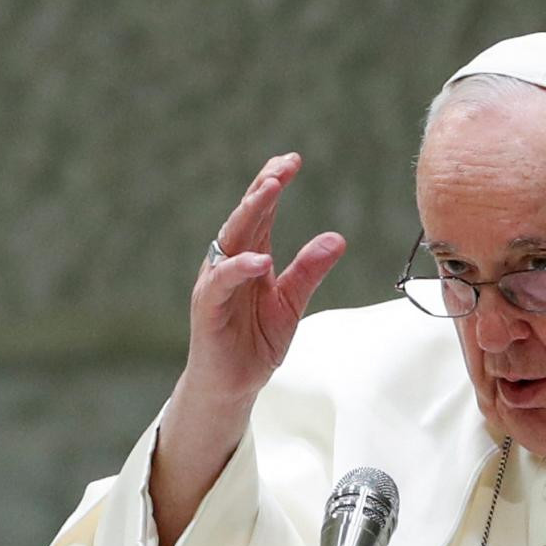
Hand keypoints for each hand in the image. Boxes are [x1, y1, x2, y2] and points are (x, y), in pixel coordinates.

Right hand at [182, 152, 346, 406]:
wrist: (231, 386)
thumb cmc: (254, 343)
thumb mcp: (291, 303)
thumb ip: (309, 271)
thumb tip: (338, 238)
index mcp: (249, 257)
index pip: (260, 212)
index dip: (273, 184)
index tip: (293, 160)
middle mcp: (229, 263)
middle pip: (244, 216)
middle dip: (263, 188)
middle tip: (284, 165)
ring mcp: (216, 283)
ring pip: (230, 239)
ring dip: (249, 212)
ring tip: (270, 189)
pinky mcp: (208, 308)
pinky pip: (221, 282)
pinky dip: (239, 268)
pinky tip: (259, 259)